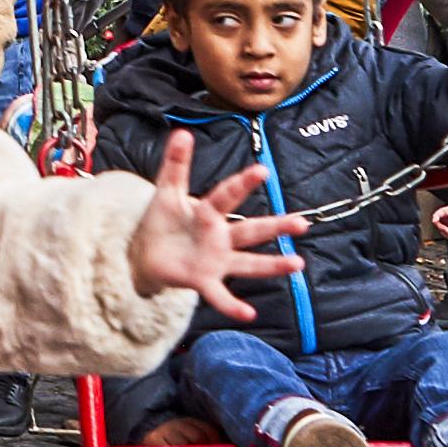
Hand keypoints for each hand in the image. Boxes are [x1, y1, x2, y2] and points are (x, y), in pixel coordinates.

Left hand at [126, 130, 305, 314]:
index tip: (262, 170)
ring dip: (272, 265)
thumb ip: (176, 164)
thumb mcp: (166, 191)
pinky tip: (248, 314)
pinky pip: (220, 296)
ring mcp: (216, 261)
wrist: (146, 252)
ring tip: (298, 265)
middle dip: (276, 227)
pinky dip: (233, 305)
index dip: (242, 183)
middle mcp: (220, 237)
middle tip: (302, 223)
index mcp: (209, 212)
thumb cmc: (163, 220)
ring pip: (248, 264)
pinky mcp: (203, 281)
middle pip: (250, 231)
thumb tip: (183, 132)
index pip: (227, 195)